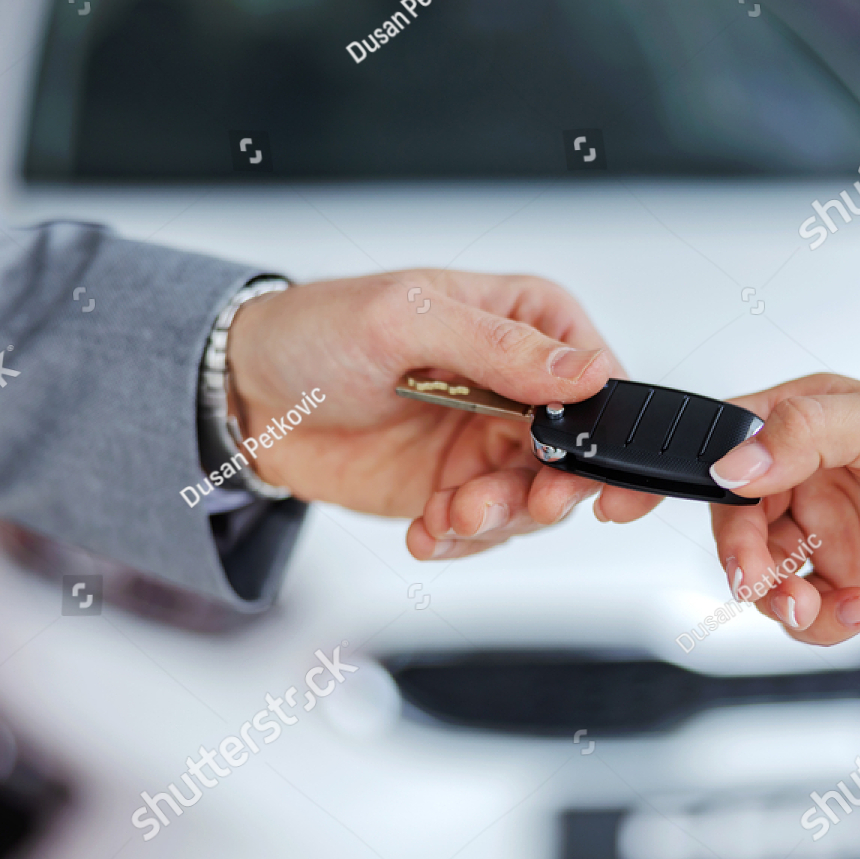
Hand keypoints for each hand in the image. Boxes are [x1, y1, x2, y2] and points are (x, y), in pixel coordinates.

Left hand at [224, 270, 658, 557]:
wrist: (247, 397)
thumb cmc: (318, 333)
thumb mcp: (408, 319)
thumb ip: (501, 347)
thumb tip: (585, 371)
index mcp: (529, 324)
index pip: (602, 382)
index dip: (612, 434)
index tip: (590, 474)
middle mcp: (520, 387)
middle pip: (578, 456)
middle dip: (547, 491)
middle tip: (516, 503)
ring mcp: (490, 443)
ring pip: (534, 502)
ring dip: (495, 518)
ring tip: (447, 512)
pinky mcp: (457, 488)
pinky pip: (485, 531)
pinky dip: (459, 539)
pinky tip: (426, 527)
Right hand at [699, 374, 859, 648]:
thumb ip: (810, 433)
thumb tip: (734, 461)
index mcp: (815, 420)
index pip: (728, 439)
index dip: (699, 472)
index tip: (674, 504)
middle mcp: (811, 475)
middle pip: (732, 517)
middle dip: (741, 555)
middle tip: (760, 580)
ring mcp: (825, 533)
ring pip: (759, 573)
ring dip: (779, 597)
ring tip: (819, 605)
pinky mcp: (843, 584)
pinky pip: (799, 613)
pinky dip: (820, 622)